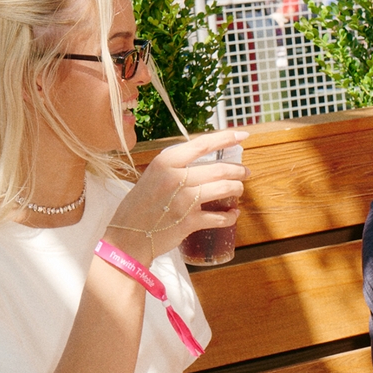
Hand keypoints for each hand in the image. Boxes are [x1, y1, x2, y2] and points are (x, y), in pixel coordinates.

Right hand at [104, 130, 248, 260]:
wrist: (127, 237)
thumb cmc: (139, 206)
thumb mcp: (153, 176)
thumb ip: (175, 167)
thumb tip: (203, 161)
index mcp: (166, 162)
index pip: (203, 144)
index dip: (226, 138)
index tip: (242, 135)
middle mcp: (176, 177)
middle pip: (219, 169)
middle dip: (238, 170)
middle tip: (245, 172)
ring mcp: (184, 200)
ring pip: (224, 189)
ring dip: (237, 189)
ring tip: (239, 190)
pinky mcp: (190, 222)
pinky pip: (219, 217)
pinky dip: (230, 216)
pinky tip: (232, 214)